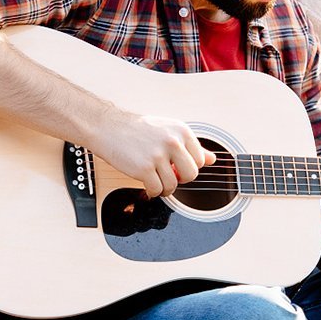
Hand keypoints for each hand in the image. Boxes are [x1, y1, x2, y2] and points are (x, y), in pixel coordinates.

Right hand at [90, 110, 215, 197]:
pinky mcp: (144, 168)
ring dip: (164, 188)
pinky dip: (152, 192)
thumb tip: (212, 159)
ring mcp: (158, 155)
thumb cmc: (136, 129)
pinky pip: (157, 190)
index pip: (200, 160)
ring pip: (173, 185)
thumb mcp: (167, 130)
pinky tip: (146, 184)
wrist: (108, 127)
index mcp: (181, 130)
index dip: (188, 167)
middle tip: (168, 175)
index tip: (177, 166)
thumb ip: (190, 145)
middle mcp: (172, 141)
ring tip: (155, 180)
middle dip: (180, 179)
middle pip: (191, 175)